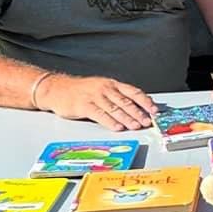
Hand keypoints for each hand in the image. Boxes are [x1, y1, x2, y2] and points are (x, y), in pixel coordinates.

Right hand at [40, 74, 155, 130]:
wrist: (57, 88)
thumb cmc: (81, 91)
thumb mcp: (102, 89)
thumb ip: (117, 97)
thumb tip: (137, 108)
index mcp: (112, 84)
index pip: (133, 92)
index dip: (145, 101)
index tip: (154, 110)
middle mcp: (105, 88)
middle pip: (126, 101)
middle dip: (139, 113)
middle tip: (148, 121)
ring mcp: (94, 96)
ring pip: (115, 109)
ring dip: (127, 119)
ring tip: (137, 126)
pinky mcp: (84, 105)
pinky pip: (100, 114)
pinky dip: (110, 122)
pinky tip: (118, 127)